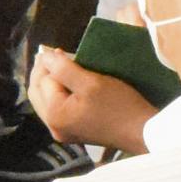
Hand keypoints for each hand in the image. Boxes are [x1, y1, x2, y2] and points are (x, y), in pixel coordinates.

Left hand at [28, 47, 152, 153]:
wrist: (143, 132)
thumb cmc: (119, 105)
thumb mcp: (91, 82)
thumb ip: (63, 69)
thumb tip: (44, 56)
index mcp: (54, 114)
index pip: (41, 82)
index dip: (47, 64)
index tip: (56, 49)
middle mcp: (53, 127)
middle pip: (37, 94)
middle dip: (42, 73)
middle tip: (51, 56)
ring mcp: (62, 132)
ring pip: (45, 102)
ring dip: (49, 83)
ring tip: (59, 66)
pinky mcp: (73, 132)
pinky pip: (57, 109)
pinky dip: (58, 94)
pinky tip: (66, 84)